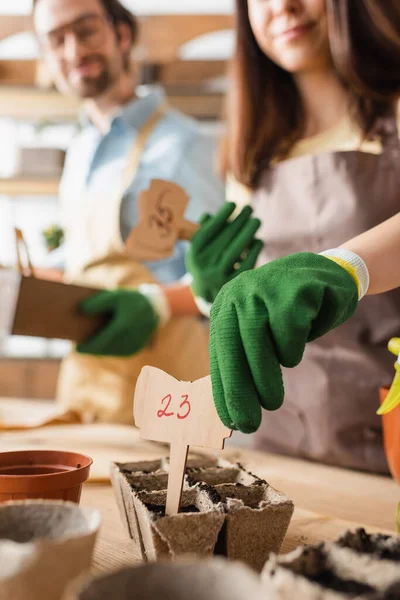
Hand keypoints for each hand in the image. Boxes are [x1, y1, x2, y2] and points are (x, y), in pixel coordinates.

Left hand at [77, 289, 158, 356]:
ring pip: (110, 352)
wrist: (154, 309)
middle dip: (91, 348)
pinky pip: (117, 352)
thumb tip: (81, 310)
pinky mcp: (134, 350)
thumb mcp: (115, 296)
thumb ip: (97, 302)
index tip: (76, 348)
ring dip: (99, 350)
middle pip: (104, 349)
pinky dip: (108, 349)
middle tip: (79, 346)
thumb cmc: (131, 300)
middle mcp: (129, 339)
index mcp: (123, 326)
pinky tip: (99, 345)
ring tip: (87, 345)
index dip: (87, 347)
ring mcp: (133, 346)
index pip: (101, 342)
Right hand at [185, 202, 262, 302]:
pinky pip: (245, 263)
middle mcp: (204, 265)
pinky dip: (253, 251)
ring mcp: (218, 276)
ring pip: (235, 250)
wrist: (207, 294)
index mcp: (194, 254)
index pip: (208, 231)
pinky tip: (258, 241)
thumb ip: (203, 231)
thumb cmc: (205, 263)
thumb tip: (208, 215)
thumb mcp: (199, 249)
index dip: (221, 216)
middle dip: (238, 220)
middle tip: (249, 208)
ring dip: (248, 233)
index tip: (233, 203)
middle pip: (224, 238)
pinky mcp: (232, 283)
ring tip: (256, 220)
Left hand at [209, 253, 358, 432]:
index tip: (229, 419)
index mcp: (225, 305)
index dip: (223, 386)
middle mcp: (238, 293)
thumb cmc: (288, 313)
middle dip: (239, 390)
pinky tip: (299, 342)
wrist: (326, 275)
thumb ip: (242, 357)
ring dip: (266, 378)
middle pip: (233, 347)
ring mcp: (264, 288)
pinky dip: (293, 349)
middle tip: (249, 423)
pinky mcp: (292, 290)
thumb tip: (230, 408)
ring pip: (260, 343)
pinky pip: (289, 333)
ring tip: (273, 401)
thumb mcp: (258, 330)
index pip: (219, 351)